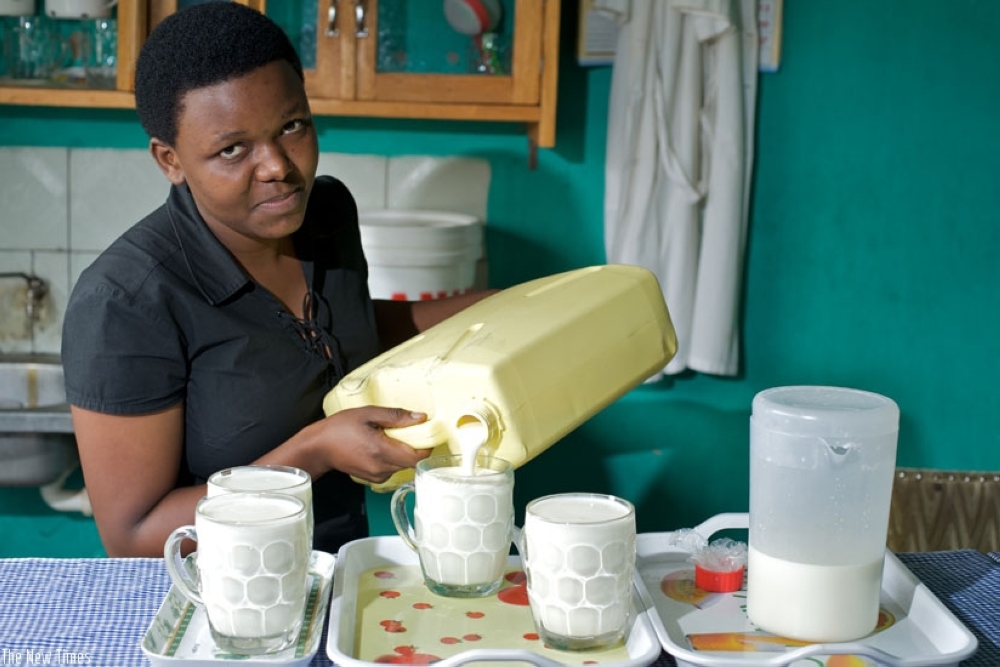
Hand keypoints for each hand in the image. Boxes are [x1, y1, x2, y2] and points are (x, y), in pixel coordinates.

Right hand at [313, 406, 432, 482]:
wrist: (318, 447)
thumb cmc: (339, 428)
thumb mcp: (368, 414)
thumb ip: (396, 416)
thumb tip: (420, 417)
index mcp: (381, 450)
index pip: (416, 457)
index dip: (426, 447)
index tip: (426, 434)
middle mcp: (381, 468)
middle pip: (411, 462)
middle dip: (414, 447)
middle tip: (408, 431)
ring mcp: (377, 476)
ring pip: (402, 466)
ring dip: (402, 452)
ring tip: (389, 437)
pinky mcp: (373, 479)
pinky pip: (392, 469)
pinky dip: (392, 458)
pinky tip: (381, 446)